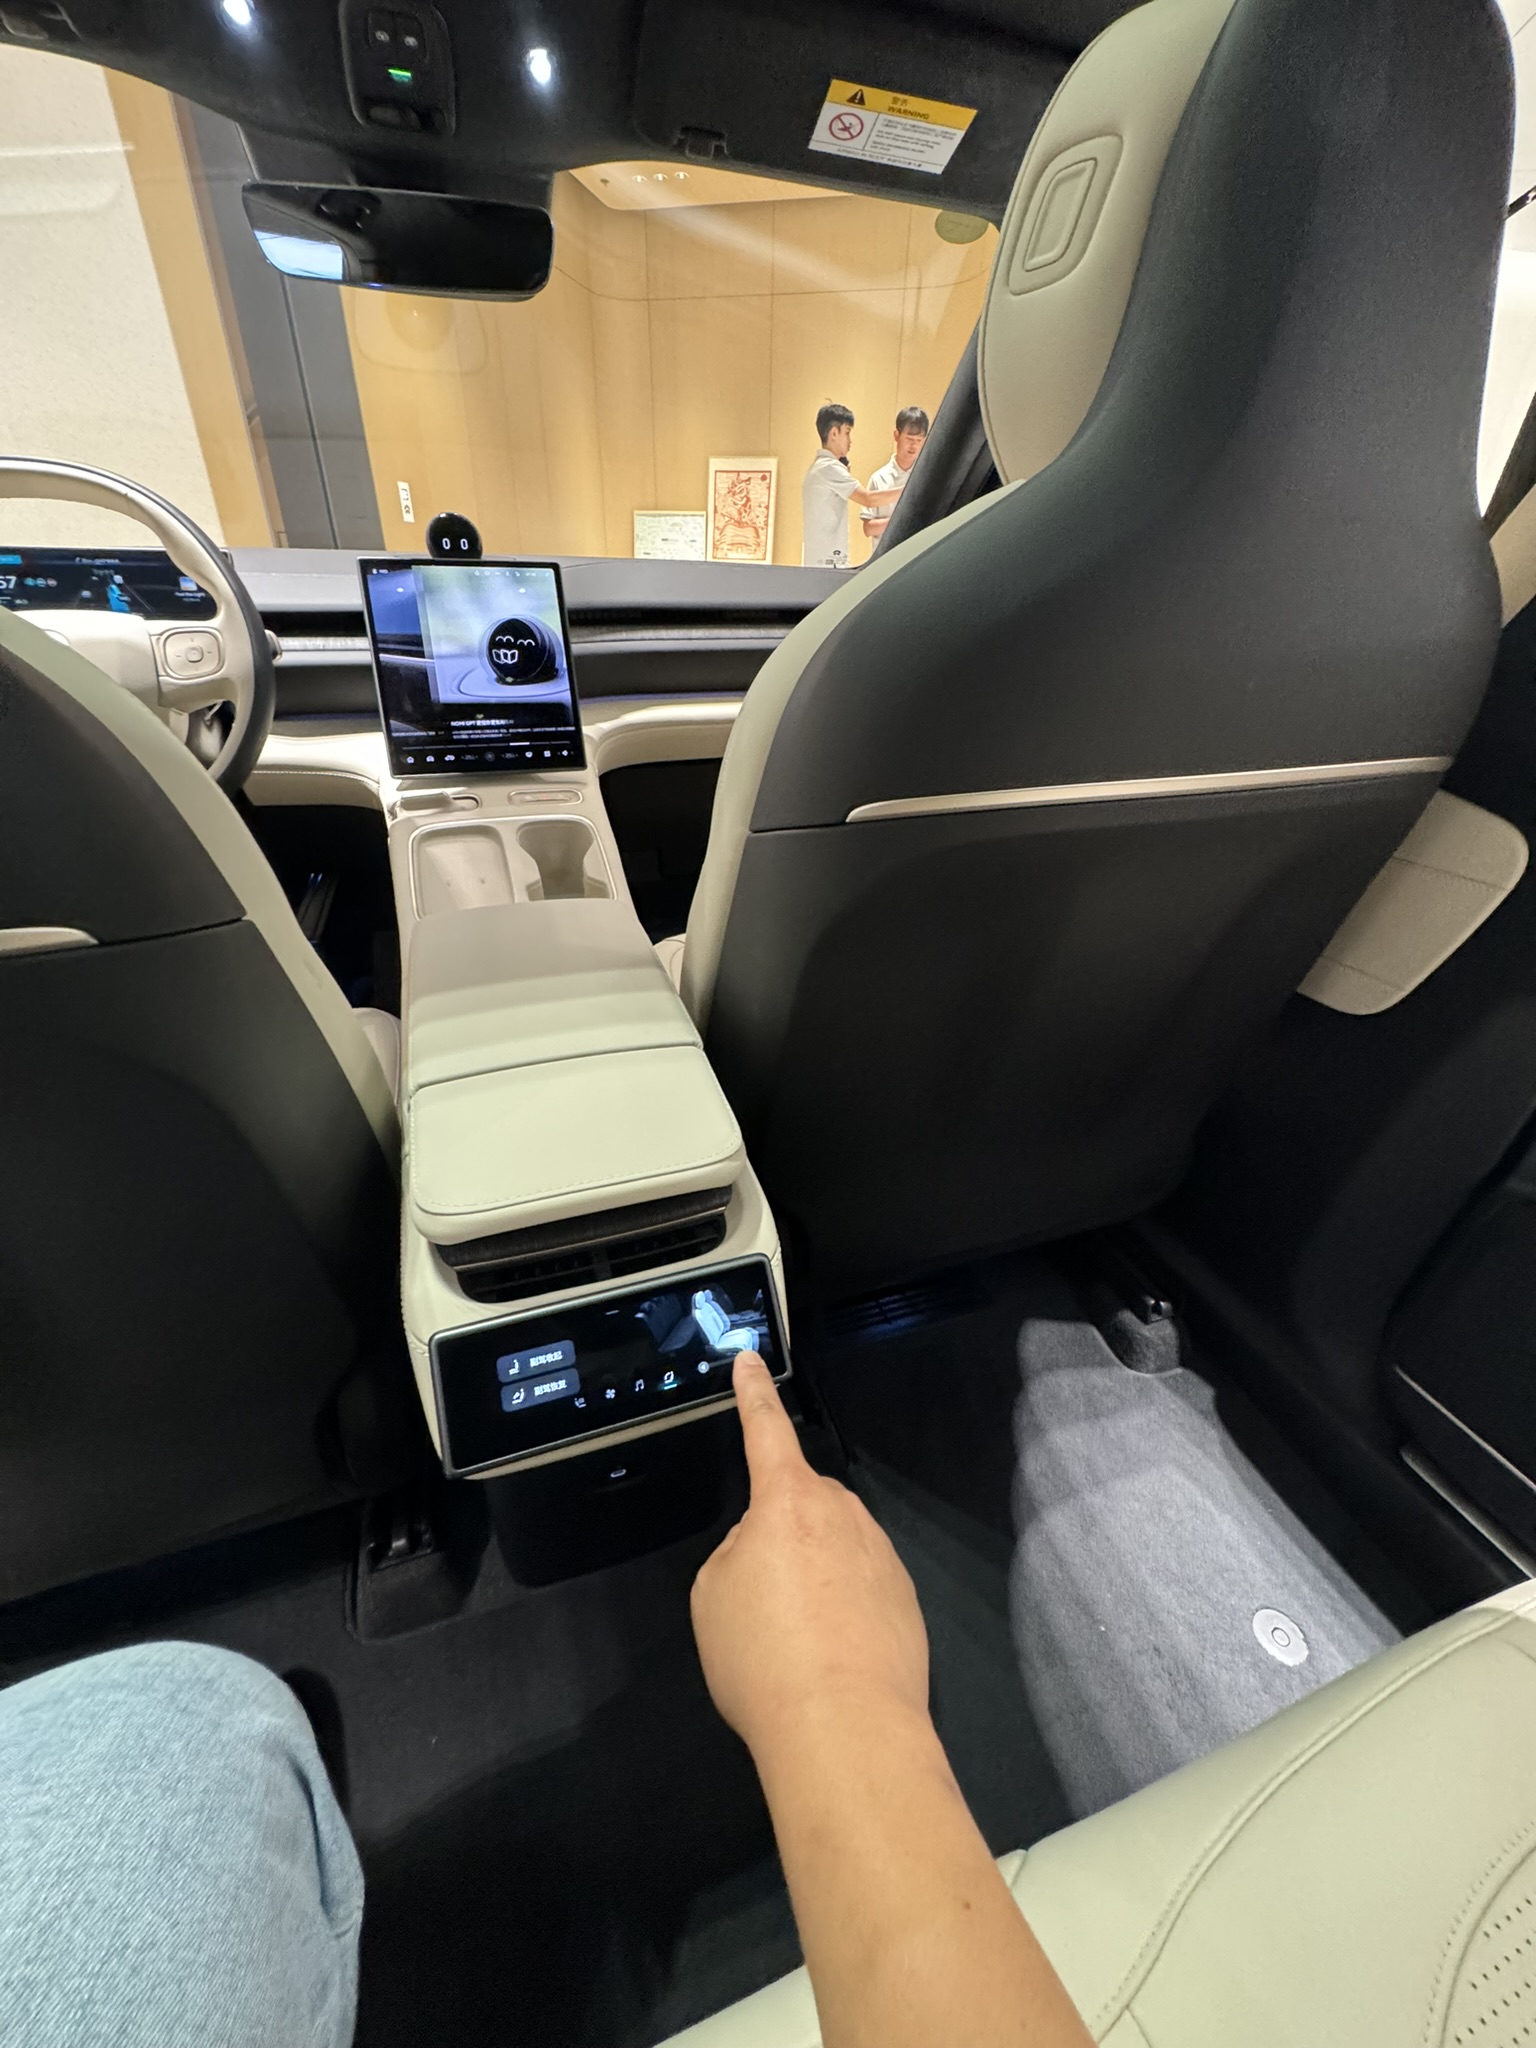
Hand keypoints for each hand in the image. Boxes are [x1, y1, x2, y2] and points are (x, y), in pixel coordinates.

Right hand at [691, 1353, 929, 1765]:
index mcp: (787, 1502)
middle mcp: (842, 1515)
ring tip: (795, 1644)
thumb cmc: (764, 1657)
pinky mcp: (907, 1600)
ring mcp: (882, 1556)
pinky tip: (831, 1659)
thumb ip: (737, 1552)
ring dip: (814, 1579)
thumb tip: (765, 1550)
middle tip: (760, 1602)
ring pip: (834, 1549)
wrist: (846, 1726)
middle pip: (802, 1506)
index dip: (752, 1395)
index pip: (765, 1432)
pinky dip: (844, 1614)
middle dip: (783, 1538)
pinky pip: (863, 1589)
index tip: (749, 1360)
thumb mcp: (712, 1595)